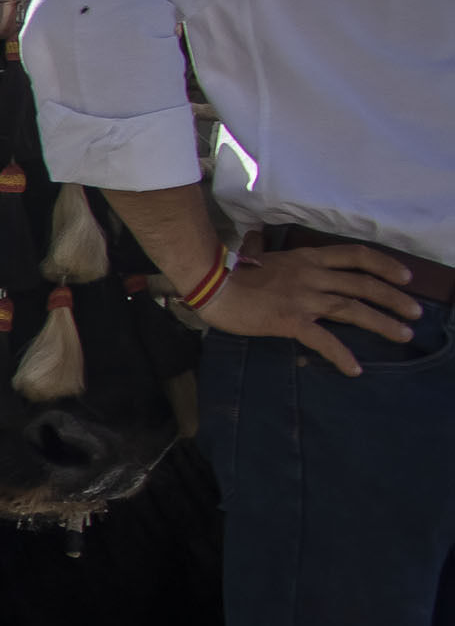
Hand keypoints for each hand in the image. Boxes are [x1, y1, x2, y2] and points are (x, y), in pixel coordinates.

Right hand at [205, 243, 425, 376]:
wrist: (210, 284)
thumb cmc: (231, 272)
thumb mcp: (265, 257)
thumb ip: (283, 261)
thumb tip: (278, 257)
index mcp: (307, 259)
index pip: (356, 256)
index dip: (385, 264)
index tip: (405, 277)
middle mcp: (312, 276)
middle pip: (362, 284)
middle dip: (393, 297)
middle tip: (415, 311)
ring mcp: (303, 298)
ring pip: (352, 308)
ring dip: (382, 322)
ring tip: (403, 334)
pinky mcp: (290, 321)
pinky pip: (322, 340)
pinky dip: (341, 355)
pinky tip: (354, 369)